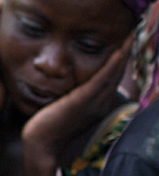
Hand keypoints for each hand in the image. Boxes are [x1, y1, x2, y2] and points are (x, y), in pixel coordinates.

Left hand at [22, 34, 133, 163]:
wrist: (40, 144)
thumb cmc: (47, 125)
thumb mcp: (63, 105)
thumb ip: (70, 93)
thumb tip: (67, 81)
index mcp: (96, 102)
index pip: (111, 75)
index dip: (120, 57)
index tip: (126, 39)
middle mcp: (100, 101)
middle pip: (117, 71)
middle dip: (127, 51)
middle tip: (135, 30)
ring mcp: (93, 102)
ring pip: (113, 73)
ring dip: (124, 53)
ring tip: (132, 34)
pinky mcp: (83, 101)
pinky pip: (101, 79)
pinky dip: (111, 65)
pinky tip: (119, 51)